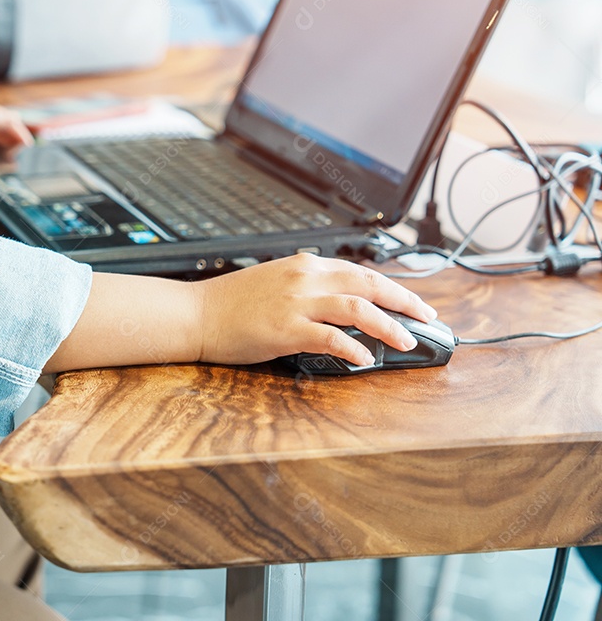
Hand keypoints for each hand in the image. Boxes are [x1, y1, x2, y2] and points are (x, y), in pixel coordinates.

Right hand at [194, 254, 437, 366]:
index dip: (394, 287)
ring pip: (358, 308)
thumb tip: (341, 304)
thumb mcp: (275, 282)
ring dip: (389, 325)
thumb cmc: (230, 304)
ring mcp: (296, 303)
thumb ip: (308, 288)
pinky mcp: (286, 329)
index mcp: (305, 266)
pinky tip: (366, 358)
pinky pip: (331, 338)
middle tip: (428, 318)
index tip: (414, 302)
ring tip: (407, 340)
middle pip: (369, 285)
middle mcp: (305, 279)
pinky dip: (354, 347)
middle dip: (405, 302)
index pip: (361, 272)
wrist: (196, 313)